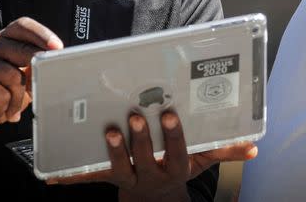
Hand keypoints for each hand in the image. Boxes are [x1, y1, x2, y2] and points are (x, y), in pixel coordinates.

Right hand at [0, 17, 62, 140]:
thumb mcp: (19, 77)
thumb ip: (32, 67)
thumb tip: (54, 66)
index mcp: (4, 39)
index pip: (23, 26)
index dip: (42, 34)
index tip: (57, 47)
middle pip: (24, 51)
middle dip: (36, 73)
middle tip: (37, 91)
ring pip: (14, 77)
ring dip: (17, 101)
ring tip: (11, 109)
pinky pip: (0, 94)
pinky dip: (2, 108)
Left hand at [47, 111, 257, 201]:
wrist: (154, 200)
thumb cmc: (176, 169)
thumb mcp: (201, 161)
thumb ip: (223, 151)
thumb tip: (253, 145)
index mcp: (174, 168)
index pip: (176, 152)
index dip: (172, 135)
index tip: (167, 113)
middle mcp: (150, 175)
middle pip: (145, 159)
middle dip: (140, 140)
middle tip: (134, 116)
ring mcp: (127, 179)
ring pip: (118, 169)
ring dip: (112, 152)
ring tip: (107, 132)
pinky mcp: (106, 179)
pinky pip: (88, 179)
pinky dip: (69, 176)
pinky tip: (52, 172)